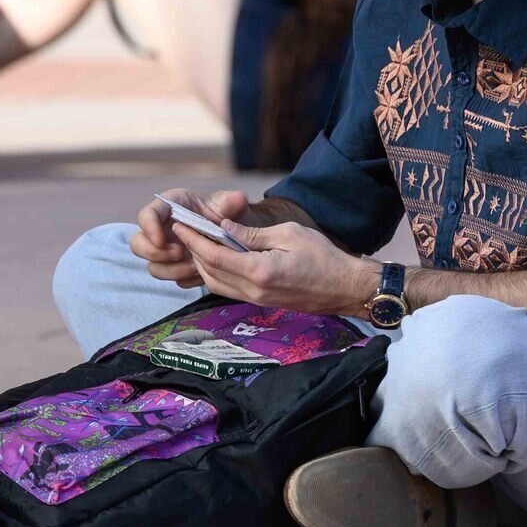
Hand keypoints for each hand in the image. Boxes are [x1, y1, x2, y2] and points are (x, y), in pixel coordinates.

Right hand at [131, 188, 253, 285]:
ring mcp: (165, 251)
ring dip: (172, 270)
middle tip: (180, 253)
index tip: (161, 240)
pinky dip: (185, 278)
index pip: (146, 216)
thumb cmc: (226, 212)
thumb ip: (231, 202)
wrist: (234, 232)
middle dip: (156, 253)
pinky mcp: (175, 267)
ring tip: (196, 266)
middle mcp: (160, 229)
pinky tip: (201, 273)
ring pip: (153, 266)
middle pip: (138, 244)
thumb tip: (238, 198)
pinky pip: (171, 278)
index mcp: (168, 207)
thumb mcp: (230, 204)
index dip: (148, 228)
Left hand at [173, 218, 374, 315]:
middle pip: (209, 271)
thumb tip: (223, 227)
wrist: (346, 288)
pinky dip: (216, 274)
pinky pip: (229, 289)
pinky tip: (216, 259)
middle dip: (193, 250)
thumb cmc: (323, 257)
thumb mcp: (288, 234)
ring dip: (202, 264)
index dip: (193, 239)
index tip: (180, 224)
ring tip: (197, 242)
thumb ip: (252, 233)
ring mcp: (256, 300)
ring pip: (215, 283)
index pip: (213, 255)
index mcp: (258, 271)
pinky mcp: (261, 303)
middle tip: (184, 230)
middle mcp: (253, 290)